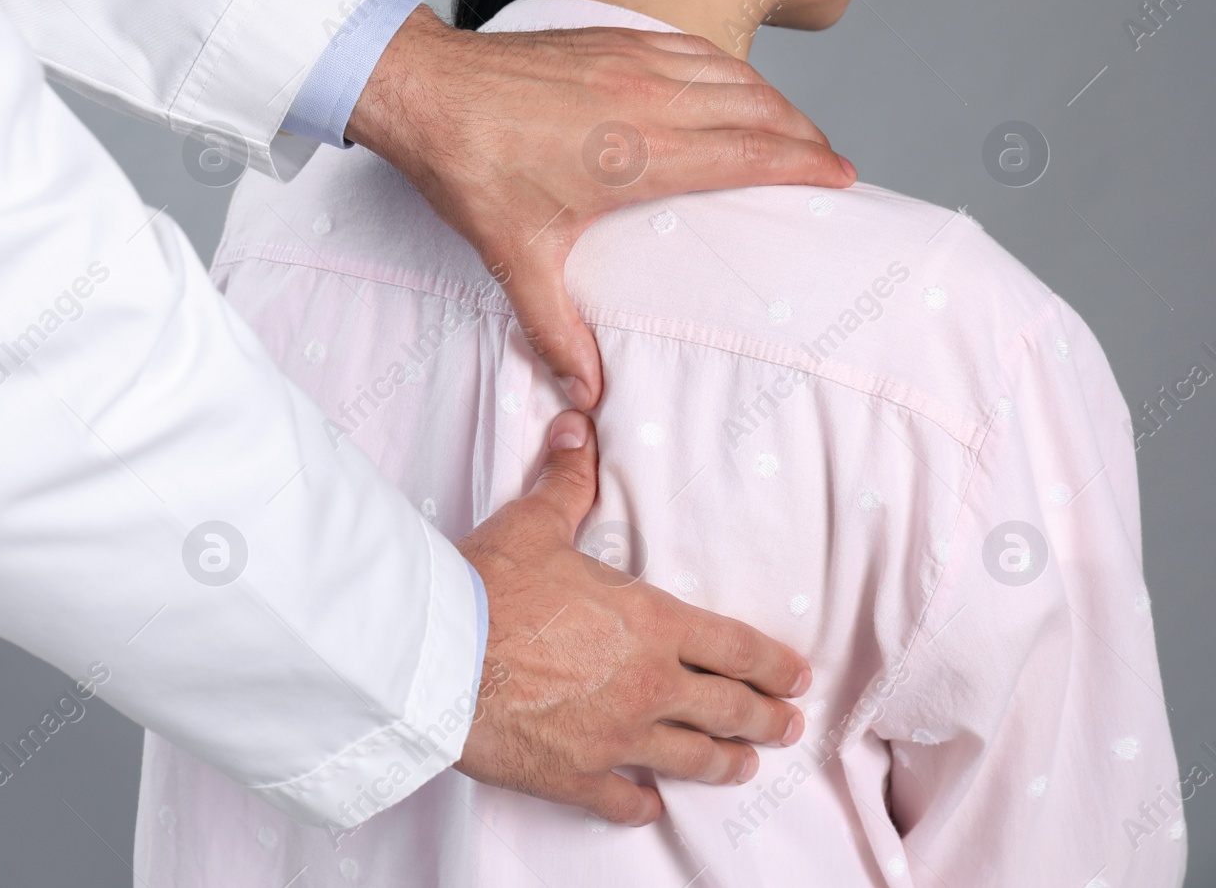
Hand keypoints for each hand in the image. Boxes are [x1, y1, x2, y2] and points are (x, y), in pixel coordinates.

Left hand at [346, 5, 854, 409]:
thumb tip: (585, 391)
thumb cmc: (470, 169)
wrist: (426, 92)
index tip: (843, 175)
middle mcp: (649, 100)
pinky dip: (725, 66)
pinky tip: (729, 81)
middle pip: (756, 109)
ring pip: (729, 74)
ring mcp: (632, 61)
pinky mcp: (610, 40)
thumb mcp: (515, 259)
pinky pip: (691, 47)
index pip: (750, 153)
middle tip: (828, 159)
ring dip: (770, 98)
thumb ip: (556, 329)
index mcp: (640, 154)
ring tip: (791, 126)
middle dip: (803, 133)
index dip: (806, 162)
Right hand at [454, 410, 810, 826]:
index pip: (735, 647)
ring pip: (691, 759)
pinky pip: (624, 800)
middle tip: (788, 726)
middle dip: (765, 719)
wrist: (438, 655)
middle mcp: (647, 685)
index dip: (774, 663)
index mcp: (650, 623)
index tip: (798, 676)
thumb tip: (579, 430)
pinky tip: (652, 807)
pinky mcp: (576, 775)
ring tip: (741, 767)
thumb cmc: (488, 586)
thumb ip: (567, 483)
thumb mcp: (534, 524)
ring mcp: (616, 738)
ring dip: (723, 763)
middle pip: (728, 710)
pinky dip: (643, 805)